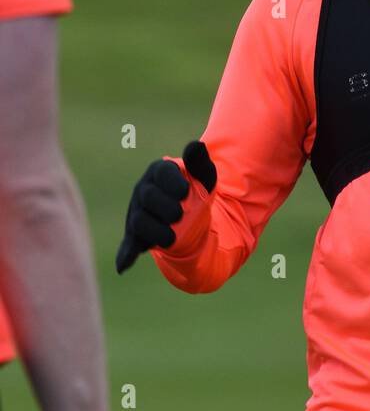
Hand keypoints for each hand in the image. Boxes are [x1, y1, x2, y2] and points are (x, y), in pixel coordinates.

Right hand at [115, 141, 215, 273]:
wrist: (192, 218)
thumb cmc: (196, 191)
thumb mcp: (205, 177)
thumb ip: (200, 161)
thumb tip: (196, 145)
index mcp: (159, 172)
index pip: (160, 173)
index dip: (172, 183)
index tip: (185, 191)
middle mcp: (144, 190)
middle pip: (148, 197)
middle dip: (166, 207)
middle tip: (180, 214)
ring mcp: (138, 213)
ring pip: (139, 221)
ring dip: (156, 231)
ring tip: (172, 237)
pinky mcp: (136, 235)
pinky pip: (128, 245)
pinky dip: (125, 255)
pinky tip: (123, 266)